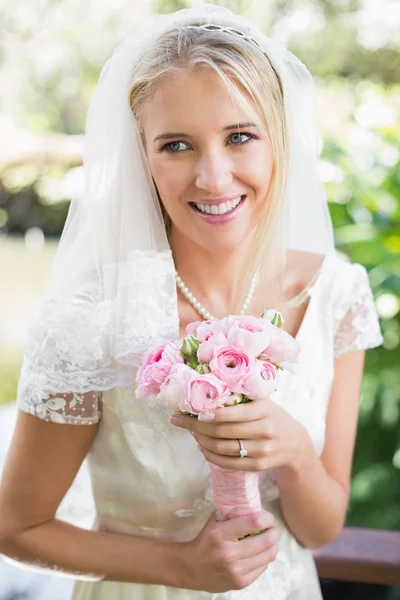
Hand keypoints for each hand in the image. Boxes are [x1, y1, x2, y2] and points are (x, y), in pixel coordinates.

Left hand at [170, 399, 311, 472]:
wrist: (295, 443)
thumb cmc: (272, 417)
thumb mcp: (263, 403)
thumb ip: (241, 399)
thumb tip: (206, 393)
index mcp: (265, 410)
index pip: (233, 413)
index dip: (211, 415)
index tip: (194, 412)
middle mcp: (265, 430)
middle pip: (223, 432)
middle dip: (197, 427)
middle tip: (181, 421)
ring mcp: (262, 450)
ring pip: (223, 448)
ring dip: (202, 441)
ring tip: (191, 433)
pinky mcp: (258, 465)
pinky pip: (228, 463)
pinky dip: (211, 456)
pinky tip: (203, 448)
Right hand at [179, 510, 279, 592]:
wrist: (192, 568)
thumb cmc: (206, 540)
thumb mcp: (214, 521)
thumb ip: (232, 512)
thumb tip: (256, 505)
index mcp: (220, 534)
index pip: (254, 522)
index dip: (267, 518)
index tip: (268, 517)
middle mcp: (228, 554)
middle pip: (266, 541)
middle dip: (274, 532)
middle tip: (273, 528)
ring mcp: (235, 571)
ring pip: (268, 556)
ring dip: (273, 545)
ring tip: (269, 540)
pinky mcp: (240, 583)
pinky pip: (263, 567)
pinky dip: (264, 558)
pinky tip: (258, 553)